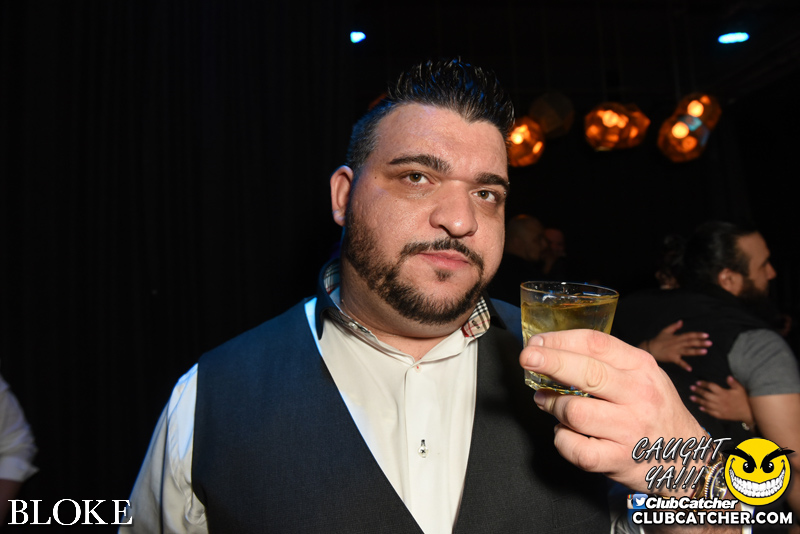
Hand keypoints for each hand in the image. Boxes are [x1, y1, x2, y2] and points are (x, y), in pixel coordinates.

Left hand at [520, 330, 709, 494]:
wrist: (689, 460)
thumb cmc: (655, 411)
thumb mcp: (643, 377)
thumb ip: (606, 363)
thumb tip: (552, 352)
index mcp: (642, 368)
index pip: (596, 344)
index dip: (560, 340)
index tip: (537, 342)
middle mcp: (639, 396)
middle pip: (587, 373)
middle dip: (550, 362)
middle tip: (527, 358)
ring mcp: (630, 430)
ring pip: (575, 412)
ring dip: (552, 405)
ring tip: (547, 402)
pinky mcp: (619, 460)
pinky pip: (576, 449)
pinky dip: (562, 440)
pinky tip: (565, 433)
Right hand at [640, 320, 710, 371]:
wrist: (649, 348)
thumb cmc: (658, 340)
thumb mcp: (665, 331)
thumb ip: (674, 326)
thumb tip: (682, 321)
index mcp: (677, 337)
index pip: (689, 335)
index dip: (698, 335)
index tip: (706, 335)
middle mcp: (677, 344)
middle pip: (690, 343)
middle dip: (700, 342)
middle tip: (710, 343)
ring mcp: (675, 351)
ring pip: (687, 351)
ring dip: (696, 351)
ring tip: (705, 352)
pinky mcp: (672, 358)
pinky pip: (679, 362)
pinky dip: (684, 365)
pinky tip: (690, 369)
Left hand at [690, 376, 753, 428]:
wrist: (749, 413)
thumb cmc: (745, 399)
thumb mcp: (740, 389)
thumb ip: (733, 383)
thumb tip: (728, 376)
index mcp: (723, 393)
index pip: (711, 387)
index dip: (704, 384)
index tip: (697, 382)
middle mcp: (719, 400)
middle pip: (706, 395)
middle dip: (698, 391)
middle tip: (691, 388)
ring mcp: (719, 408)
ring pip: (706, 404)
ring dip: (698, 400)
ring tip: (691, 397)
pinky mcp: (721, 415)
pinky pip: (711, 412)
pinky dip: (705, 410)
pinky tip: (700, 408)